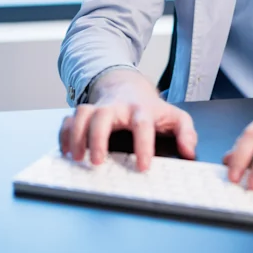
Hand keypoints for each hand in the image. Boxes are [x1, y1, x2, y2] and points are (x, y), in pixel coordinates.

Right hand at [58, 69, 197, 170]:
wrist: (127, 85)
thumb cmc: (150, 107)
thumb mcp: (174, 116)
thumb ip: (186, 133)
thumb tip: (189, 152)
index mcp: (140, 110)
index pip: (142, 125)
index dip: (143, 146)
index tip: (143, 166)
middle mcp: (116, 107)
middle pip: (103, 116)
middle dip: (97, 138)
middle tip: (96, 161)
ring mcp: (97, 108)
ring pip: (81, 114)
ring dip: (76, 135)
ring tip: (76, 158)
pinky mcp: (84, 113)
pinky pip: (68, 119)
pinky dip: (63, 134)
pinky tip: (65, 151)